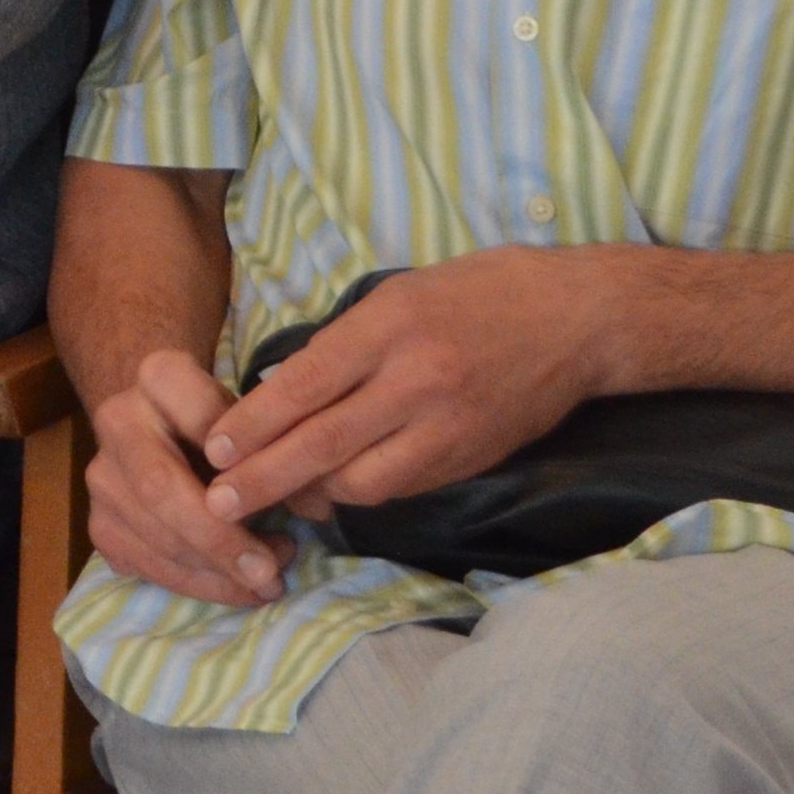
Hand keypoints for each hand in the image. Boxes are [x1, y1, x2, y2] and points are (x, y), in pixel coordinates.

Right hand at [84, 347, 276, 605]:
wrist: (170, 430)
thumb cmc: (231, 428)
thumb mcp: (257, 419)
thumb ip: (274, 451)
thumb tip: (303, 506)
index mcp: (159, 376)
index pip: (202, 417)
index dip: (241, 460)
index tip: (283, 491)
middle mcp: (116, 418)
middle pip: (160, 488)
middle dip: (219, 540)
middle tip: (270, 574)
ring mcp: (100, 473)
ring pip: (153, 535)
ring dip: (216, 573)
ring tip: (268, 582)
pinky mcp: (99, 522)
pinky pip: (146, 566)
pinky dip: (197, 587)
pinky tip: (236, 587)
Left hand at [195, 247, 620, 527]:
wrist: (578, 320)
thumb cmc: (480, 292)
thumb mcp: (399, 293)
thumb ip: (344, 343)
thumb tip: (282, 389)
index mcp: (390, 327)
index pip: (304, 385)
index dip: (254, 423)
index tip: (215, 448)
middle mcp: (416, 381)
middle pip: (323, 444)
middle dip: (264, 478)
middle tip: (221, 501)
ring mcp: (447, 426)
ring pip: (362, 482)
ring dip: (313, 493)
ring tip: (276, 495)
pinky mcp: (472, 459)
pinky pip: (402, 488)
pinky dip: (362, 492)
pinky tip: (334, 489)